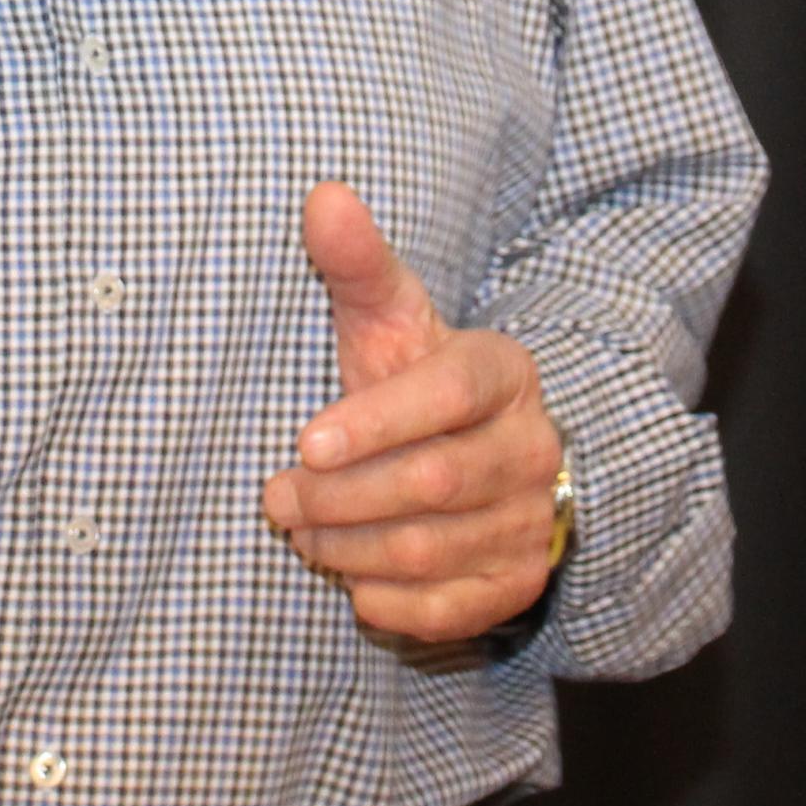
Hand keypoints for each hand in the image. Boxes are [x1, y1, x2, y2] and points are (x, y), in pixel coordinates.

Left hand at [261, 182, 565, 642]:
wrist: (487, 458)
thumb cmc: (415, 380)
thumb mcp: (389, 320)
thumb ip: (357, 263)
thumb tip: (322, 196)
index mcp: (503, 372)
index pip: (447, 395)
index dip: (375, 422)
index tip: (304, 442)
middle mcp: (530, 448)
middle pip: (432, 482)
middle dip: (339, 495)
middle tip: (276, 493)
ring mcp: (530, 520)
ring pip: (430, 549)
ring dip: (347, 547)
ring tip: (300, 529)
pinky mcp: (517, 583)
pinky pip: (448, 609)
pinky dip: (387, 601)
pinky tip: (350, 577)